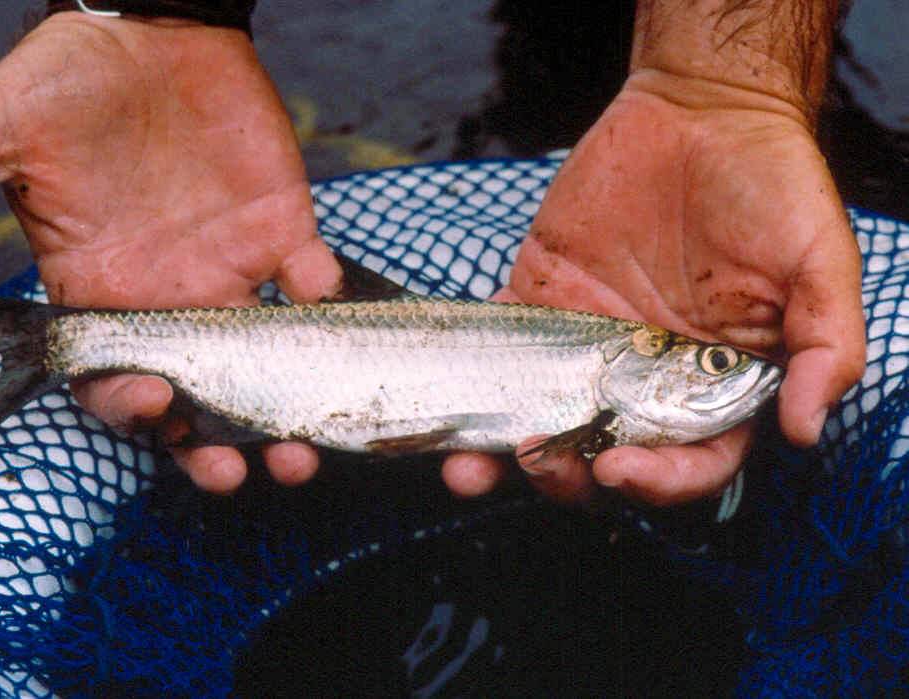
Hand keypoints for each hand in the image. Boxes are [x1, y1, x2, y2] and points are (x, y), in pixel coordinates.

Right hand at [0, 13, 340, 492]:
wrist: (146, 27)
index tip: (151, 405)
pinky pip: (313, 282)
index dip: (129, 407)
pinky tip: (327, 302)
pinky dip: (327, 298)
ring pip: (266, 363)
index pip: (112, 379)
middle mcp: (170, 300)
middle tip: (240, 471)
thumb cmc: (67, 79)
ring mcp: (230, 271)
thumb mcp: (4, 127)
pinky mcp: (281, 232)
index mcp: (102, 295)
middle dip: (217, 445)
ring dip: (287, 407)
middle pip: (198, 398)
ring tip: (303, 449)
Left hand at [443, 71, 864, 504]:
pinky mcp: (540, 298)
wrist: (702, 111)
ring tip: (465, 467)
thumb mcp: (818, 260)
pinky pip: (500, 345)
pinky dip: (471, 373)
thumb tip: (804, 430)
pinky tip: (449, 391)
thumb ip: (824, 344)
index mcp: (710, 384)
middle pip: (602, 452)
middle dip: (566, 477)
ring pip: (539, 415)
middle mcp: (642, 378)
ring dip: (498, 451)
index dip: (658, 480)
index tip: (621, 468)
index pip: (687, 459)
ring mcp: (586, 343)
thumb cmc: (771, 185)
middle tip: (539, 462)